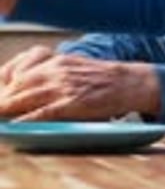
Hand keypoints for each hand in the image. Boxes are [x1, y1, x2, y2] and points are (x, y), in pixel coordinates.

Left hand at [0, 45, 160, 120]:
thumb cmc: (101, 78)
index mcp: (55, 61)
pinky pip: (43, 112)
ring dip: (6, 110)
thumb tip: (28, 85)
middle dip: (2, 101)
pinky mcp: (72, 103)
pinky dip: (26, 120)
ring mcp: (64, 87)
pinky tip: (14, 126)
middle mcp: (56, 71)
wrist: (128, 82)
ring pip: (26, 98)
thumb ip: (53, 74)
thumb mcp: (74, 67)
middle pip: (18, 87)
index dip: (3, 87)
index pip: (19, 74)